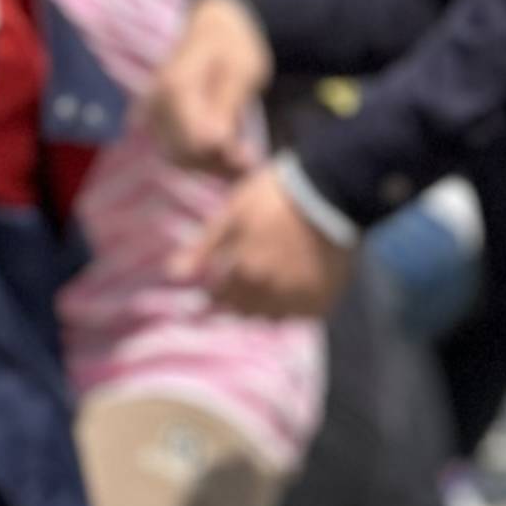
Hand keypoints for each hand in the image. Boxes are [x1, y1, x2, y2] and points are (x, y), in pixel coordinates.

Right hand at [146, 0, 273, 177]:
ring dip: (211, 166)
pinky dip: (202, 160)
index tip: (251, 158)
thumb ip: (228, 105)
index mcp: (175, 86)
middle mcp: (156, 103)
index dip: (222, 155)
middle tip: (253, 161)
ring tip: (244, 158)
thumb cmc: (233, 45)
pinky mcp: (157, 124)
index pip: (192, 138)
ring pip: (178, 158)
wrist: (214, 28)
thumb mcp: (243, 69)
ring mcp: (153, 115)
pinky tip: (228, 155)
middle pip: (183, 152)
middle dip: (218, 164)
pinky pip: (176, 152)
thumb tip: (217, 142)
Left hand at [174, 167, 354, 320]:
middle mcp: (272, 292)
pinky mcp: (326, 295)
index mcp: (245, 273)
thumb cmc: (273, 196)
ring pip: (274, 317)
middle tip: (243, 285)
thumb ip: (204, 249)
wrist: (331, 188)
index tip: (215, 288)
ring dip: (265, 308)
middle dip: (238, 303)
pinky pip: (305, 314)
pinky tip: (293, 288)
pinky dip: (295, 307)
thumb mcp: (231, 215)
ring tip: (268, 286)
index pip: (219, 298)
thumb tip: (174, 275)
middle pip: (246, 312)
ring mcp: (301, 296)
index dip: (214, 293)